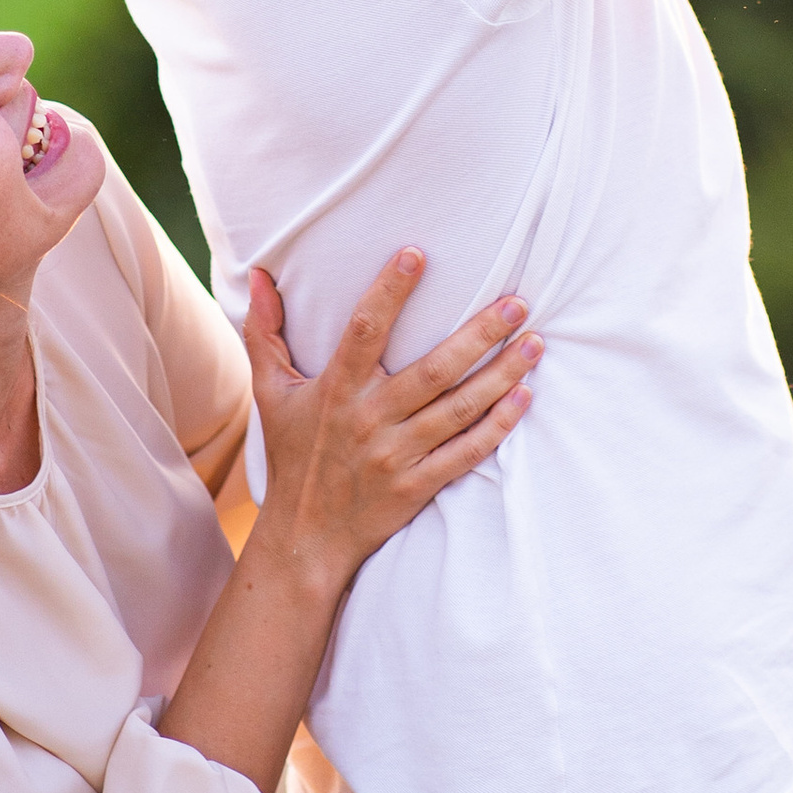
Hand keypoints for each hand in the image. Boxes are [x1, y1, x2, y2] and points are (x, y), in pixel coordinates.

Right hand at [247, 250, 538, 581]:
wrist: (306, 538)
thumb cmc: (293, 457)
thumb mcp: (270, 394)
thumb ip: (265, 333)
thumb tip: (259, 275)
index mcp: (336, 391)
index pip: (363, 331)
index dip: (389, 292)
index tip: (416, 254)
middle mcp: (369, 420)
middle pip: (434, 369)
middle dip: (480, 333)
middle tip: (517, 301)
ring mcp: (397, 455)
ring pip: (460, 408)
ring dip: (502, 373)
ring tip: (534, 341)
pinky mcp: (419, 486)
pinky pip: (467, 452)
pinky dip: (499, 425)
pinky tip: (525, 396)